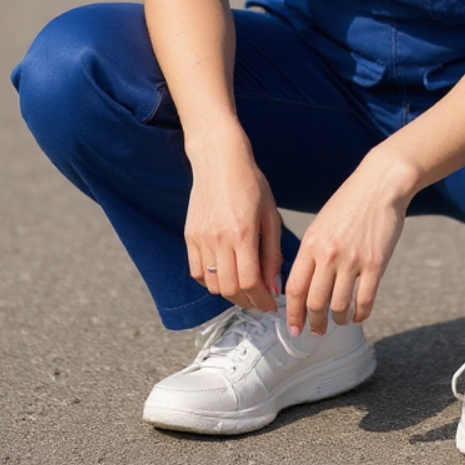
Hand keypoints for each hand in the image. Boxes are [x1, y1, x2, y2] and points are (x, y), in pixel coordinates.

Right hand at [185, 136, 283, 313]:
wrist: (219, 159)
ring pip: (212, 285)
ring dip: (229, 294)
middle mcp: (219, 238)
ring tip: (244, 289)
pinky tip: (225, 275)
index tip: (271, 306)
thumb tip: (273, 285)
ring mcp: (201, 238)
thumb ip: (272, 252)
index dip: (262, 300)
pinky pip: (197, 272)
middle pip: (230, 289)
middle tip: (259, 301)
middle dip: (247, 302)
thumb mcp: (270, 214)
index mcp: (243, 232)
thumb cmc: (250, 182)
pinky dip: (211, 281)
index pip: (250, 282)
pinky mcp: (190, 236)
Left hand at [285, 151, 412, 335]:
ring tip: (338, 322)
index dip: (292, 313)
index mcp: (311, 243)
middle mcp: (328, 254)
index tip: (292, 327)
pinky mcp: (375, 263)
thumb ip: (312, 251)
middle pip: (315, 302)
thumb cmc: (350, 202)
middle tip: (316, 331)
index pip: (295, 288)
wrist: (380, 184)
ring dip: (337, 321)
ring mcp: (353, 260)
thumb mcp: (321, 223)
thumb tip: (303, 283)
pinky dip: (360, 314)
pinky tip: (358, 315)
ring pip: (339, 306)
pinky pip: (365, 300)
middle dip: (313, 323)